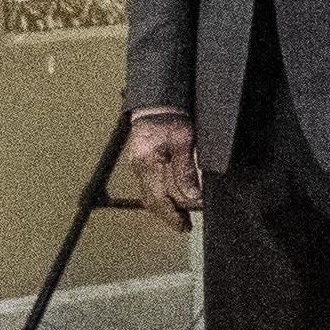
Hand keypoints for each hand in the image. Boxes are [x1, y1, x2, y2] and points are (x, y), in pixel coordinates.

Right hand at [128, 109, 203, 224]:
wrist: (156, 103)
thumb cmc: (170, 118)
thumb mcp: (184, 143)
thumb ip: (186, 170)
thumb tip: (192, 195)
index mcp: (148, 164)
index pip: (162, 198)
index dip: (175, 214)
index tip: (186, 224)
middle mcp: (139, 169)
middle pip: (153, 202)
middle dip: (169, 215)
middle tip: (185, 225)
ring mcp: (137, 167)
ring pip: (149, 197)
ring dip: (165, 209)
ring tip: (180, 217)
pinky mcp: (140, 164)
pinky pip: (148, 188)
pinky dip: (159, 198)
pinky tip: (170, 201)